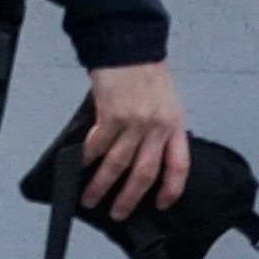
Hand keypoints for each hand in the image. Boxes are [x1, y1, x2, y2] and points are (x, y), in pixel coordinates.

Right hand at [78, 61, 190, 214]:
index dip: (171, 189)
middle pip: (144, 173)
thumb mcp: (167, 100)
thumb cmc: (148, 70)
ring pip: (118, 164)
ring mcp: (133, 123)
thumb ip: (161, 127)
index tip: (161, 205)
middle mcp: (157, 129)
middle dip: (129, 198)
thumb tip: (146, 151)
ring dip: (103, 185)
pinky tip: (79, 166)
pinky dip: (88, 158)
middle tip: (117, 214)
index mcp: (175, 125)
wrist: (129, 44)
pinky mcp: (110, 115)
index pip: (178, 166)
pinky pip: (98, 144)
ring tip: (91, 199)